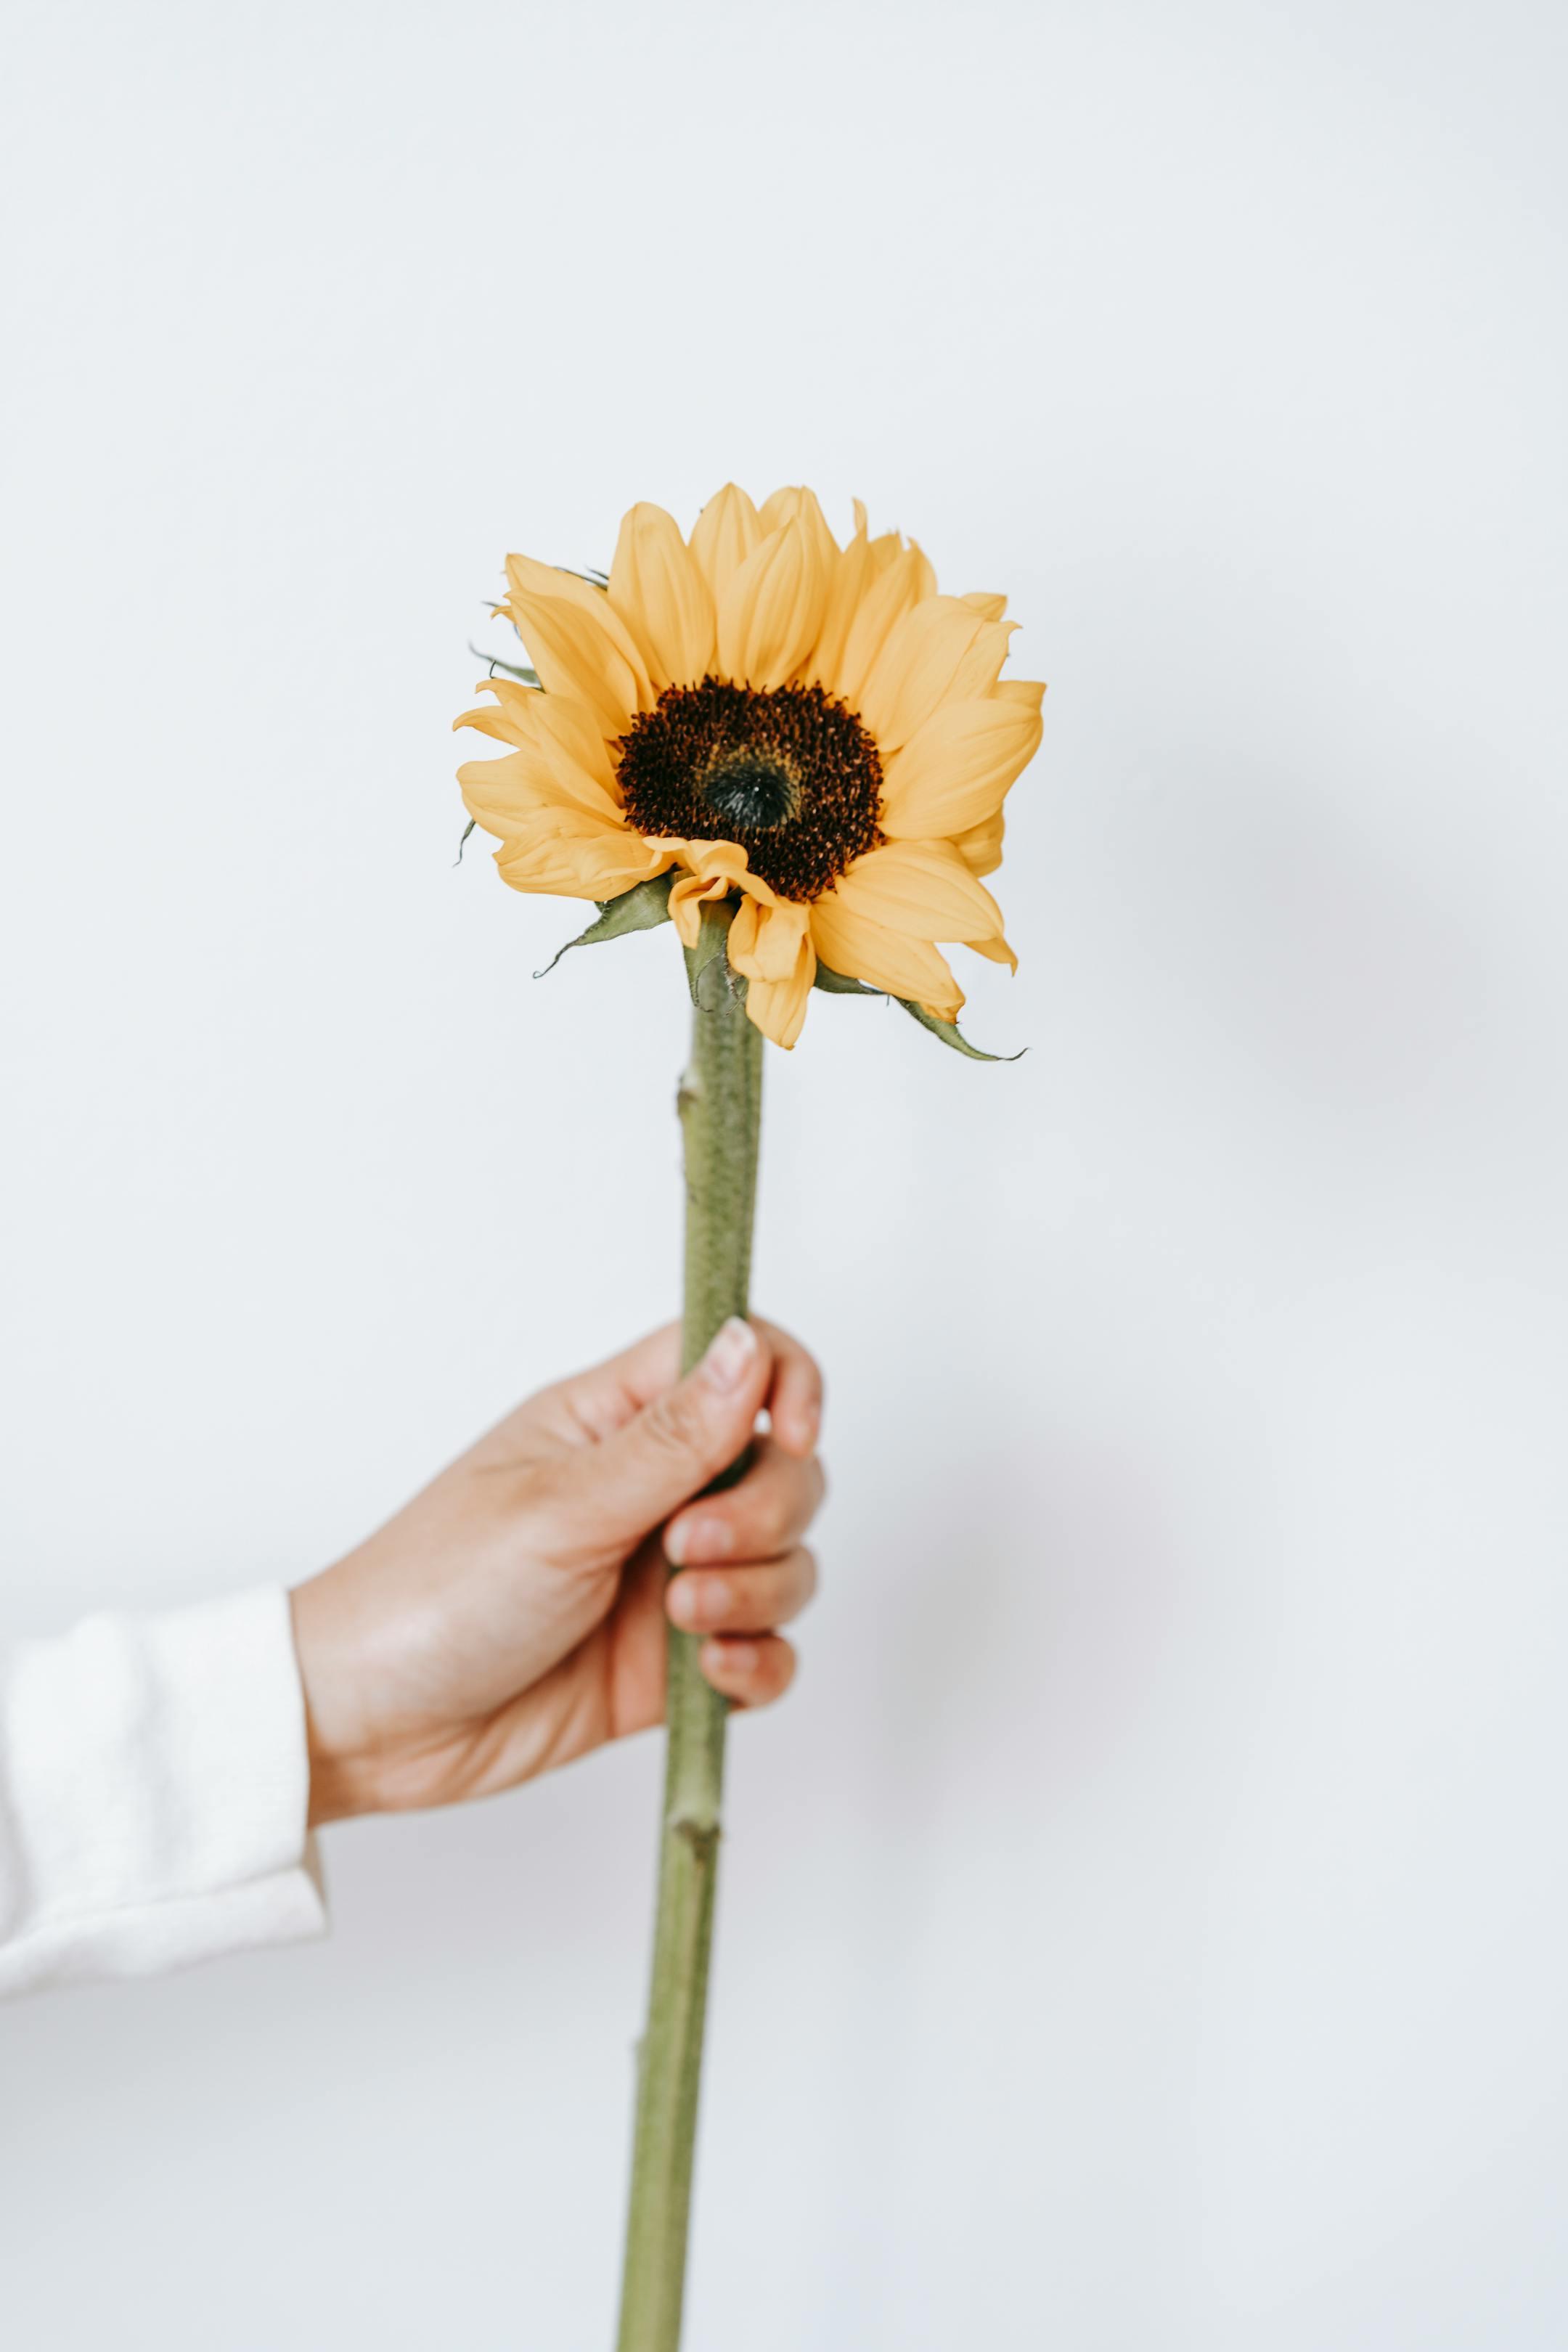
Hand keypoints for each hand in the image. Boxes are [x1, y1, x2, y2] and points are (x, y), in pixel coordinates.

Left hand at [289, 1317, 824, 1824]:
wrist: (373, 1725)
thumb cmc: (431, 1593)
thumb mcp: (557, 1507)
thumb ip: (670, 1440)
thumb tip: (747, 1345)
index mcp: (613, 1421)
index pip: (733, 1356)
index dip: (785, 1382)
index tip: (791, 1433)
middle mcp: (651, 1490)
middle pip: (782, 1466)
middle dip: (767, 1512)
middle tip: (686, 1553)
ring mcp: (666, 1577)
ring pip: (786, 1559)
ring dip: (761, 1590)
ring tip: (683, 1620)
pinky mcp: (673, 1661)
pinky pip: (767, 1650)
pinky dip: (761, 1661)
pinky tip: (713, 1673)